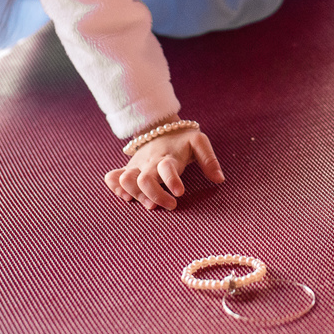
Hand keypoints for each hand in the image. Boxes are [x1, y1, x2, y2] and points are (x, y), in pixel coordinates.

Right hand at [104, 120, 224, 209]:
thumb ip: (209, 160)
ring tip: (150, 205)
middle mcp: (150, 162)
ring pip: (126, 179)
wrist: (160, 127)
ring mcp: (136, 166)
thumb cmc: (183, 140)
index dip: (171, 180)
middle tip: (171, 205)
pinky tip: (127, 197)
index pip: (167, 167)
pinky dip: (115, 188)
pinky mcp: (127, 169)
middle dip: (155, 195)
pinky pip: (113, 177)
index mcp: (169, 156)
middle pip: (144, 179)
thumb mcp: (199, 143)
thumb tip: (219, 180)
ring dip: (135, 194)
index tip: (179, 193)